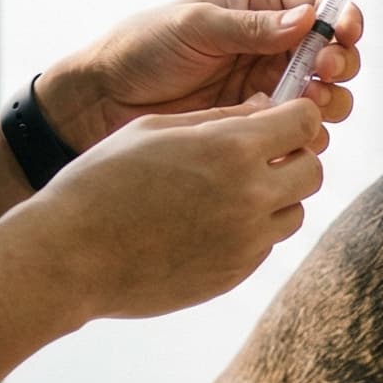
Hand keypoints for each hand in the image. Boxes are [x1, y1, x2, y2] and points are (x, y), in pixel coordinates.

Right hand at [16, 96, 325, 322]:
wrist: (69, 255)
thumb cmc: (102, 181)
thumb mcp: (155, 129)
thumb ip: (220, 118)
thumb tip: (267, 109)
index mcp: (232, 149)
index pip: (306, 122)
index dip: (296, 116)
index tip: (279, 119)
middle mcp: (250, 196)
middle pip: (313, 170)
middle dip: (293, 158)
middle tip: (259, 156)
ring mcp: (247, 241)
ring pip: (294, 212)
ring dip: (274, 198)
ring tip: (228, 191)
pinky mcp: (236, 274)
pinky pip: (265, 245)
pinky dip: (250, 231)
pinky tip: (207, 223)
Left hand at [37, 0, 365, 153]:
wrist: (104, 101)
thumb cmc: (141, 49)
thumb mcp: (195, 26)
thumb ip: (252, 26)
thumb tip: (307, 19)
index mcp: (261, 6)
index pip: (320, 6)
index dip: (342, 19)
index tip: (344, 34)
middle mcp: (273, 44)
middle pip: (335, 53)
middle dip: (339, 63)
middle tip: (321, 73)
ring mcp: (269, 85)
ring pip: (328, 93)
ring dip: (330, 99)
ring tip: (307, 104)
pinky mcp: (260, 122)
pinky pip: (300, 128)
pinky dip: (308, 131)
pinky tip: (292, 132)